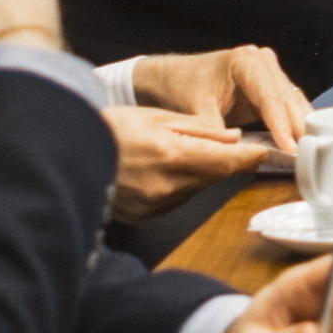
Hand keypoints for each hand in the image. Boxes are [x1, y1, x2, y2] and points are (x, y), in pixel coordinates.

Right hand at [101, 106, 278, 218]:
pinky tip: (159, 170)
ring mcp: (155, 205)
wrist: (66, 155)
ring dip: (199, 173)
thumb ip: (200, 129)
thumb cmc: (107, 130)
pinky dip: (177, 185)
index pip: (228, 161)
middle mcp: (167, 186)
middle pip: (214, 177)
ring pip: (196, 188)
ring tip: (175, 153)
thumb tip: (233, 138)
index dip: (251, 157)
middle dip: (224, 162)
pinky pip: (175, 199)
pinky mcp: (145, 215)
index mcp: (173, 156)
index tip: (267, 153)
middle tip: (228, 147)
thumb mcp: (156, 116)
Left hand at [127, 45, 312, 145]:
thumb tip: (238, 156)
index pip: (269, 97)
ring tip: (310, 150)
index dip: (281, 124)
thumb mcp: (196, 112)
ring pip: (291, 101)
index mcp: (244, 62)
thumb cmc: (180, 87)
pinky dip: (292, 122)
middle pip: (286, 98)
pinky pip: (286, 105)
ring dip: (299, 125)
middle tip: (309, 152)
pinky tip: (301, 139)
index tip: (290, 147)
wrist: (172, 77)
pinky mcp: (267, 85)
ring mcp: (267, 71)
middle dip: (296, 127)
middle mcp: (261, 61)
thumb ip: (218, 133)